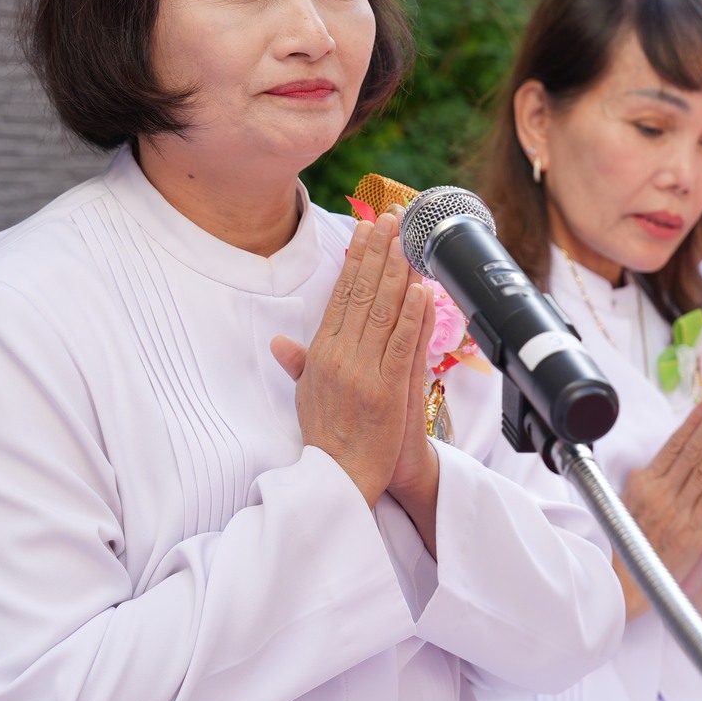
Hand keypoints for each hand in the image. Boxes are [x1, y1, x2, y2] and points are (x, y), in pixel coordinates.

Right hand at [270, 214, 434, 504]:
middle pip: (361, 294)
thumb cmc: (326, 439)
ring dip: (397, 272)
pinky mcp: (387, 390)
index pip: (340, 297)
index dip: (355, 261)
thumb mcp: (305, 397)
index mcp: (321, 354)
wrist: (337, 480)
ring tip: (408, 240)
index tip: (366, 232)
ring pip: (383, 312)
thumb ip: (298, 364)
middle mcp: (339, 357)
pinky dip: (413, 316)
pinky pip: (402, 345)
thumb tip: (280, 342)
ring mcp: (363, 372)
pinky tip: (421, 289)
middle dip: (378, 253)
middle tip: (392, 220)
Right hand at [620, 395, 701, 597]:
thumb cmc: (634, 544)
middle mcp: (662, 497)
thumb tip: (657, 458)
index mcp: (646, 485)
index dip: (696, 422)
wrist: (632, 588)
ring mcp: (680, 516)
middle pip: (694, 452)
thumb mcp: (630, 504)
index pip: (676, 444)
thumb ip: (647, 480)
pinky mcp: (695, 536)